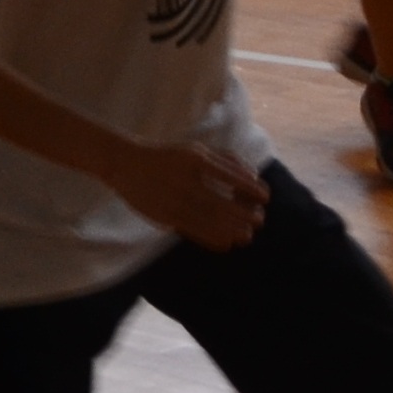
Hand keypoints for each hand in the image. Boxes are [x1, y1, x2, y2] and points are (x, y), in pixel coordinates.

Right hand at [104, 137, 269, 249]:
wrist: (127, 165)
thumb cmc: (169, 156)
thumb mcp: (196, 150)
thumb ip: (224, 160)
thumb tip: (252, 175)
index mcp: (196, 159)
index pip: (230, 175)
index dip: (250, 188)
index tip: (266, 197)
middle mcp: (185, 179)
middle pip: (221, 202)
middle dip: (243, 214)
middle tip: (260, 220)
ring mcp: (173, 199)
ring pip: (208, 220)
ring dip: (230, 229)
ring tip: (247, 235)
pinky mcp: (164, 215)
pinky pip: (192, 230)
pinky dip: (211, 238)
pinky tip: (226, 243)